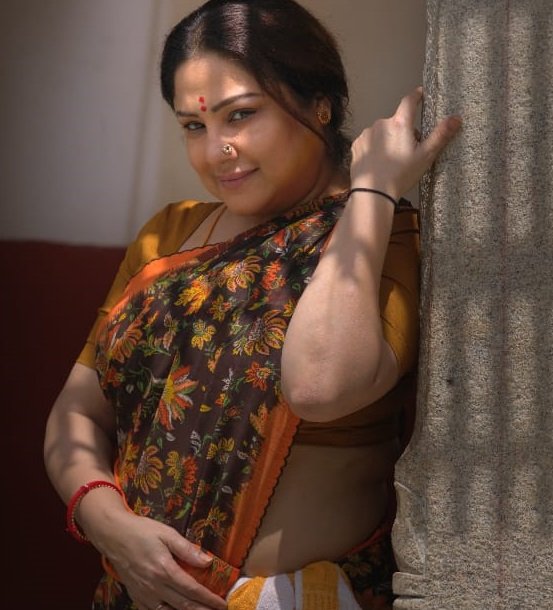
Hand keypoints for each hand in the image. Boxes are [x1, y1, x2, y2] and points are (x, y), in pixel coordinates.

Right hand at [95, 511, 226, 609]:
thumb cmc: (142, 531)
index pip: (192, 590)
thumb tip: (207, 561)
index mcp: (165, 570)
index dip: (209, 599)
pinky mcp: (136, 596)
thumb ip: (187, 549)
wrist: (113, 535)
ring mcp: (144, 594)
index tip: (222, 604)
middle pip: (183, 605)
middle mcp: (155, 586)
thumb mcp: (167, 533)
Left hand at [349, 86, 461, 199]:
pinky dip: (374, 148)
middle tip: (408, 151)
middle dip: (403, 131)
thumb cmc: (400, 175)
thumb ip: (440, 135)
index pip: (409, 101)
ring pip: (382, 132)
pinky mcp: (357, 145)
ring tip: (391, 162)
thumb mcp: (425, 156)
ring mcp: (366, 134)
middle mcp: (381, 124)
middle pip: (396, 122)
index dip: (416, 96)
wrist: (372, 193)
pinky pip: (369, 142)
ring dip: (388, 140)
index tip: (420, 94)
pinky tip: (378, 163)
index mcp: (400, 123)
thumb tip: (456, 118)